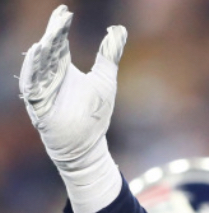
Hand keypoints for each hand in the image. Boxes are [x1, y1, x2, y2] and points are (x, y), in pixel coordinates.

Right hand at [19, 5, 126, 212]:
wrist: (88, 144)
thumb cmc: (94, 113)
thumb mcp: (105, 78)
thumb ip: (109, 53)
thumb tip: (118, 29)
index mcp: (63, 68)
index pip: (59, 42)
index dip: (60, 27)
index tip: (65, 12)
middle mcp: (50, 76)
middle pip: (49, 50)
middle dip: (53, 35)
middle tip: (60, 19)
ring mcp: (42, 90)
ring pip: (38, 66)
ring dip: (42, 52)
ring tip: (47, 38)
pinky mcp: (38, 105)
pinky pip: (32, 85)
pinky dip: (33, 72)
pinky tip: (37, 57)